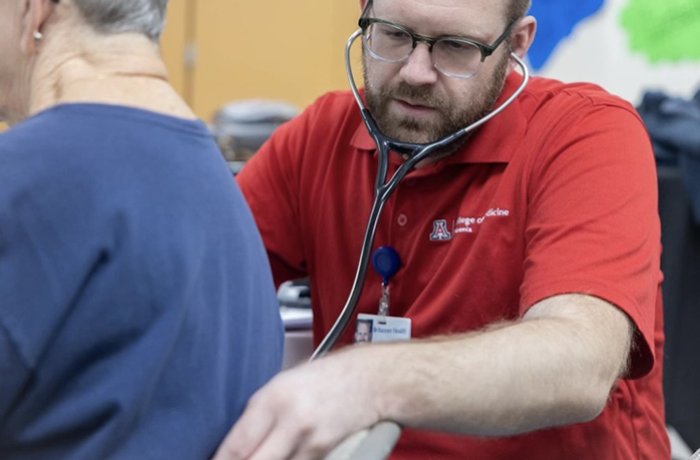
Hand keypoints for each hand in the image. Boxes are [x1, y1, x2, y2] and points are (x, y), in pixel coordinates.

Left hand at [213, 346, 382, 459]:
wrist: (371, 380)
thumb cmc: (324, 379)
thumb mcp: (282, 386)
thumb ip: (257, 417)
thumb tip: (231, 450)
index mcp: (271, 399)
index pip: (235, 447)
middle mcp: (290, 421)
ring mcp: (310, 442)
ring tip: (266, 454)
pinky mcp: (327, 453)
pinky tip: (286, 455)